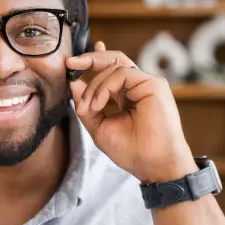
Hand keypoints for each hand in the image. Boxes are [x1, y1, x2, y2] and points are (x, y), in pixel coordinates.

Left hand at [65, 42, 196, 184]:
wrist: (153, 165)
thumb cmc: (132, 151)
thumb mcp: (100, 127)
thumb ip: (87, 106)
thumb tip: (74, 84)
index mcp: (129, 95)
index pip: (113, 69)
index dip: (95, 59)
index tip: (74, 62)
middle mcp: (140, 87)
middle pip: (114, 60)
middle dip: (90, 59)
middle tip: (70, 63)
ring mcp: (148, 84)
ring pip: (114, 67)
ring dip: (94, 87)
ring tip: (88, 108)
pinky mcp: (154, 84)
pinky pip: (122, 73)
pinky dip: (105, 87)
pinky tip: (99, 104)